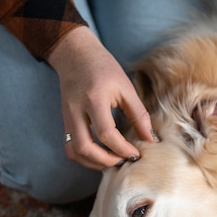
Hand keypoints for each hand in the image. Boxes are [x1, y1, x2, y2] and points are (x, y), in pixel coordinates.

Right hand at [48, 26, 154, 168]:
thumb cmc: (103, 68)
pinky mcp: (65, 122)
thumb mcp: (126, 87)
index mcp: (94, 99)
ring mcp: (67, 118)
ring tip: (112, 161)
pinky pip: (71, 148)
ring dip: (93, 163)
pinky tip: (101, 156)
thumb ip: (139, 115)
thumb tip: (150, 140)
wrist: (74, 54)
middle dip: (106, 161)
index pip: (106, 133)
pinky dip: (85, 158)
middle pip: (84, 148)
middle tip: (123, 161)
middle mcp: (76, 110)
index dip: (122, 149)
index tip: (136, 154)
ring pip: (74, 152)